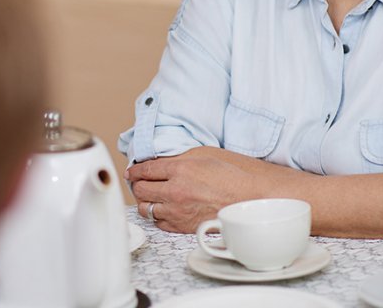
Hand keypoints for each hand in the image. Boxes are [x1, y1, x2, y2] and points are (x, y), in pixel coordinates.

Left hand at [127, 147, 267, 232]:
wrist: (251, 199)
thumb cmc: (232, 175)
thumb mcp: (204, 154)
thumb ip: (178, 157)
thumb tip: (159, 161)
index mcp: (179, 170)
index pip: (145, 170)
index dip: (135, 170)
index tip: (132, 171)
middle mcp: (175, 192)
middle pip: (140, 190)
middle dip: (137, 185)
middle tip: (140, 182)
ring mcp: (178, 211)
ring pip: (146, 209)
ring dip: (145, 201)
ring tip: (150, 197)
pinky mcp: (184, 227)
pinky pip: (159, 223)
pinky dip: (157, 216)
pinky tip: (162, 209)